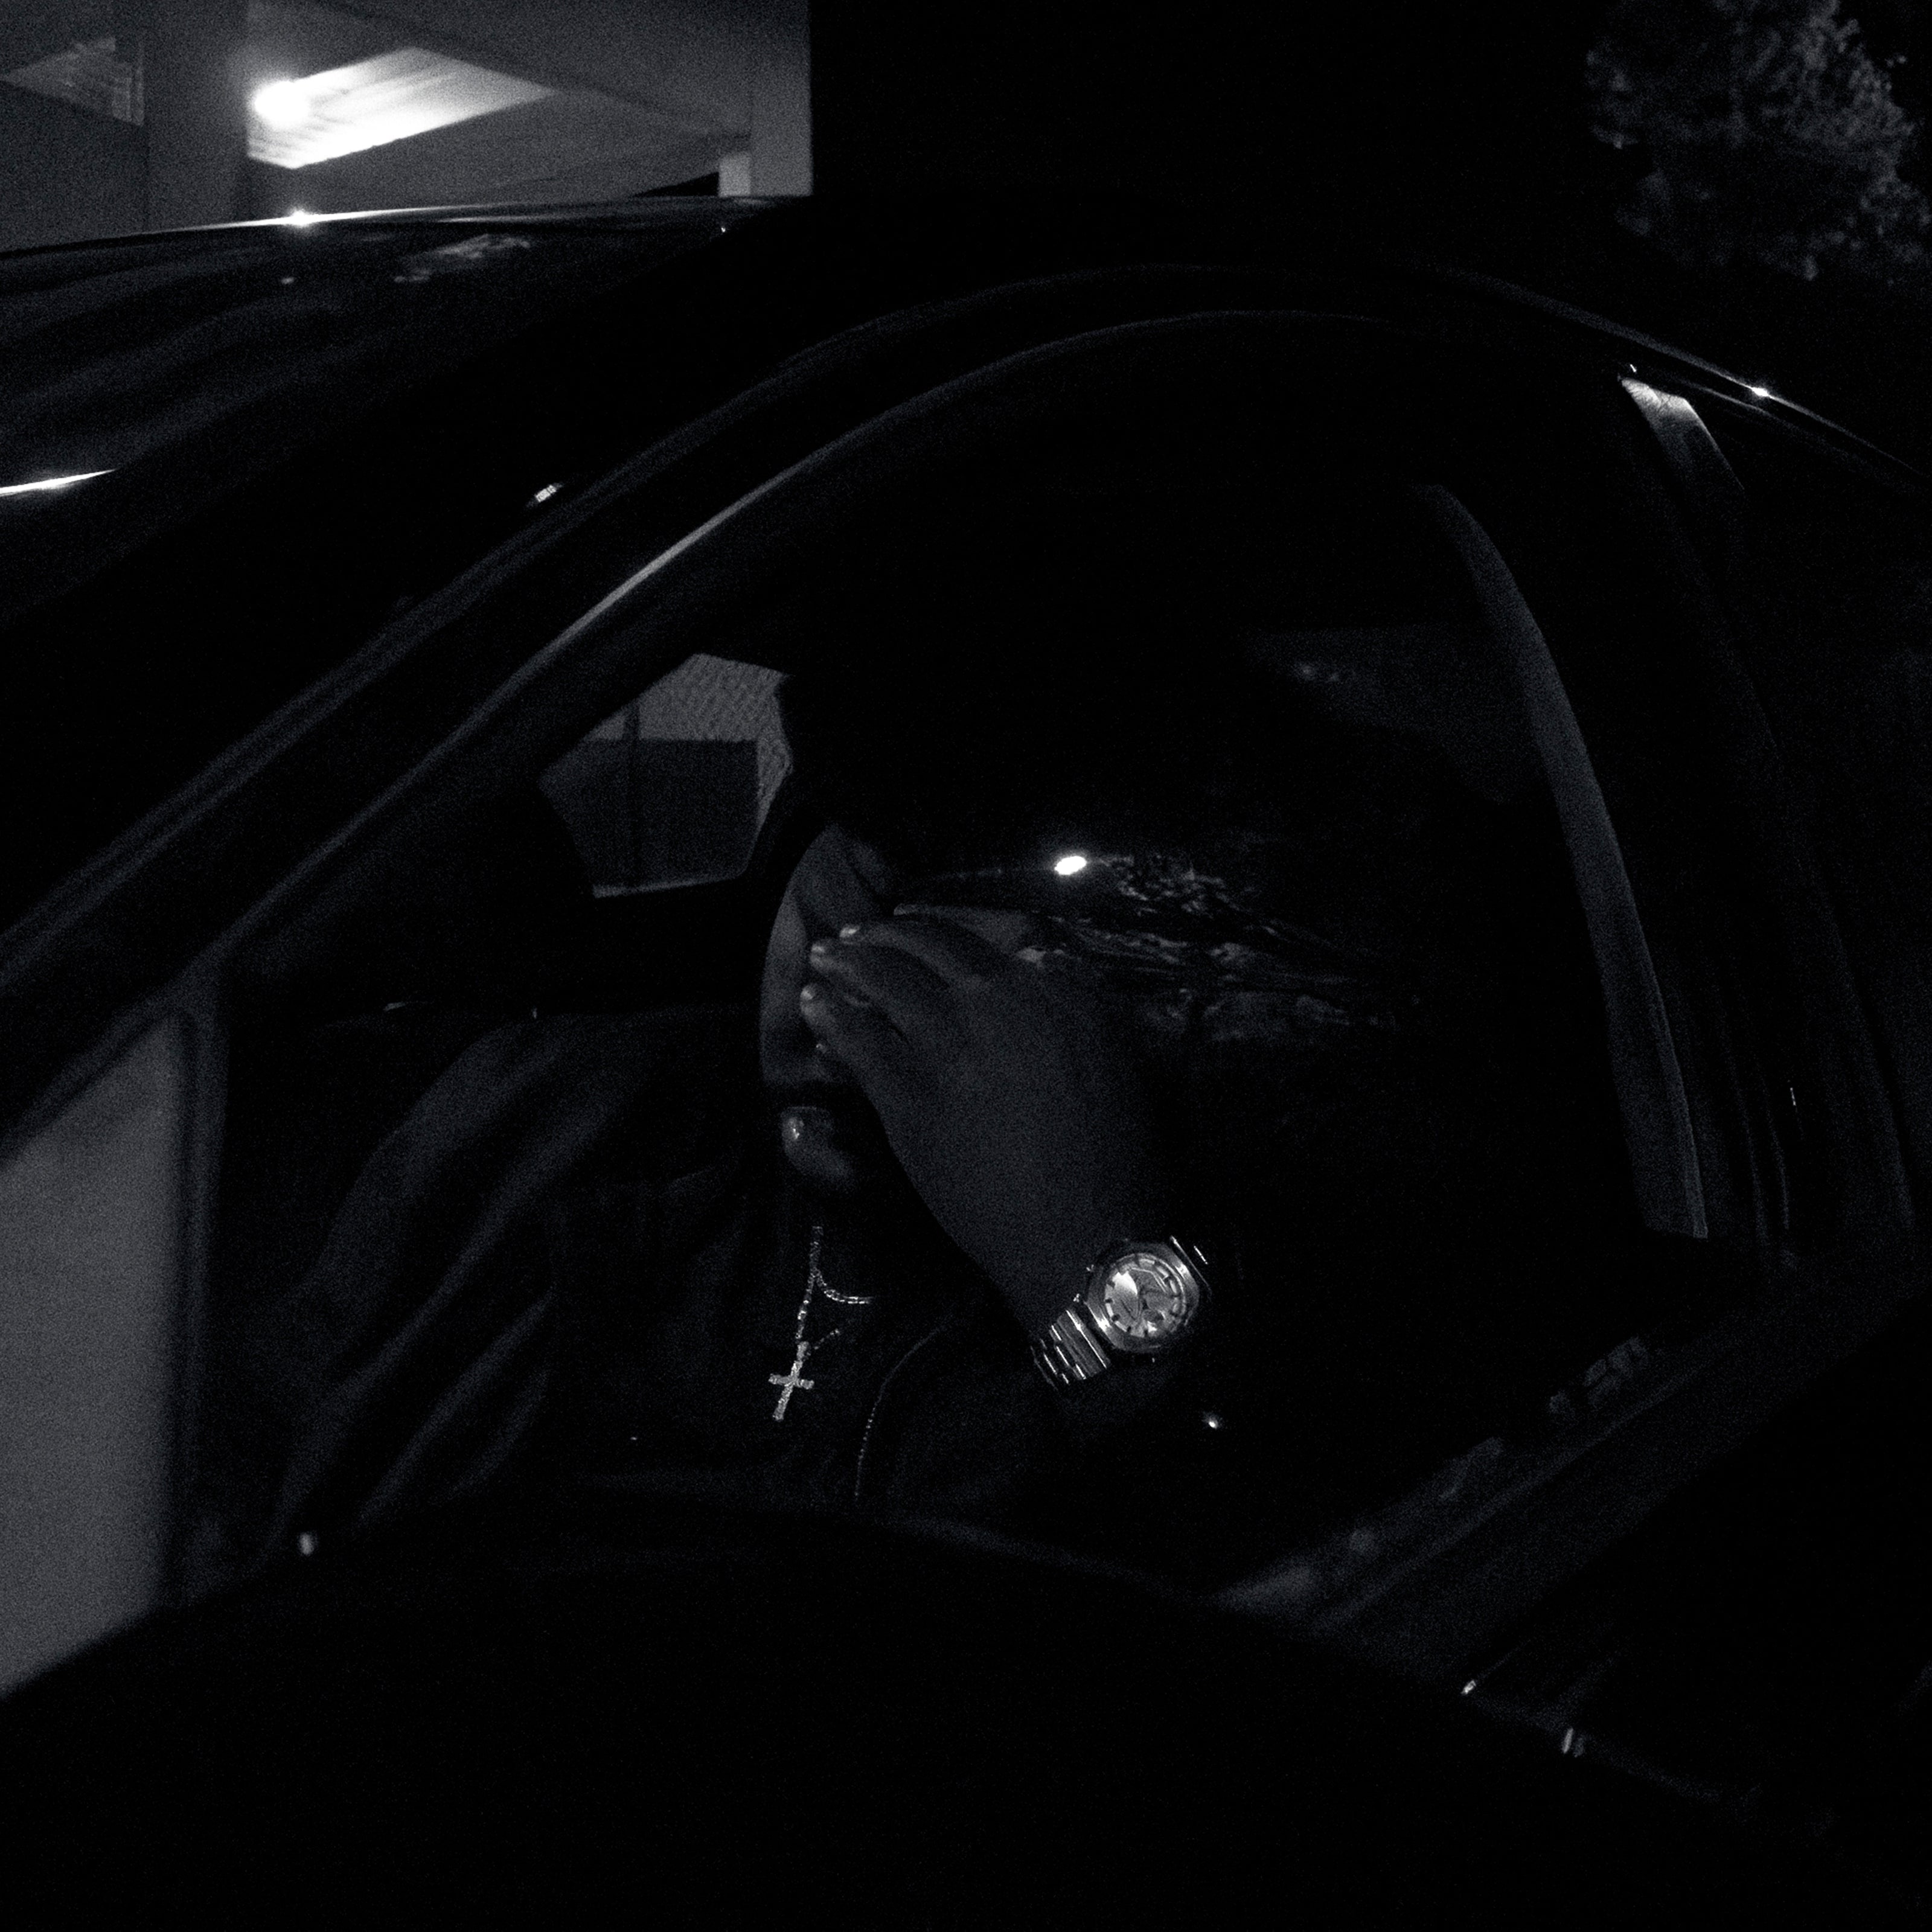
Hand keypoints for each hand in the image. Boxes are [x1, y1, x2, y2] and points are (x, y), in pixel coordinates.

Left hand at [799, 910, 1173, 1336]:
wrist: (1088, 1236)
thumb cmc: (1120, 1164)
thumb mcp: (1122, 1066)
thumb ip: (1076, 1009)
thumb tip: (1035, 966)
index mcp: (1062, 992)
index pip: (988, 946)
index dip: (942, 939)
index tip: (919, 938)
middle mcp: (1003, 1000)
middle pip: (931, 946)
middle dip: (886, 934)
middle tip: (858, 935)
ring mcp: (951, 1041)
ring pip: (885, 980)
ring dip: (848, 962)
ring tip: (826, 958)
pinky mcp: (910, 1092)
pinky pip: (858, 1041)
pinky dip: (831, 1020)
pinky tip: (815, 1011)